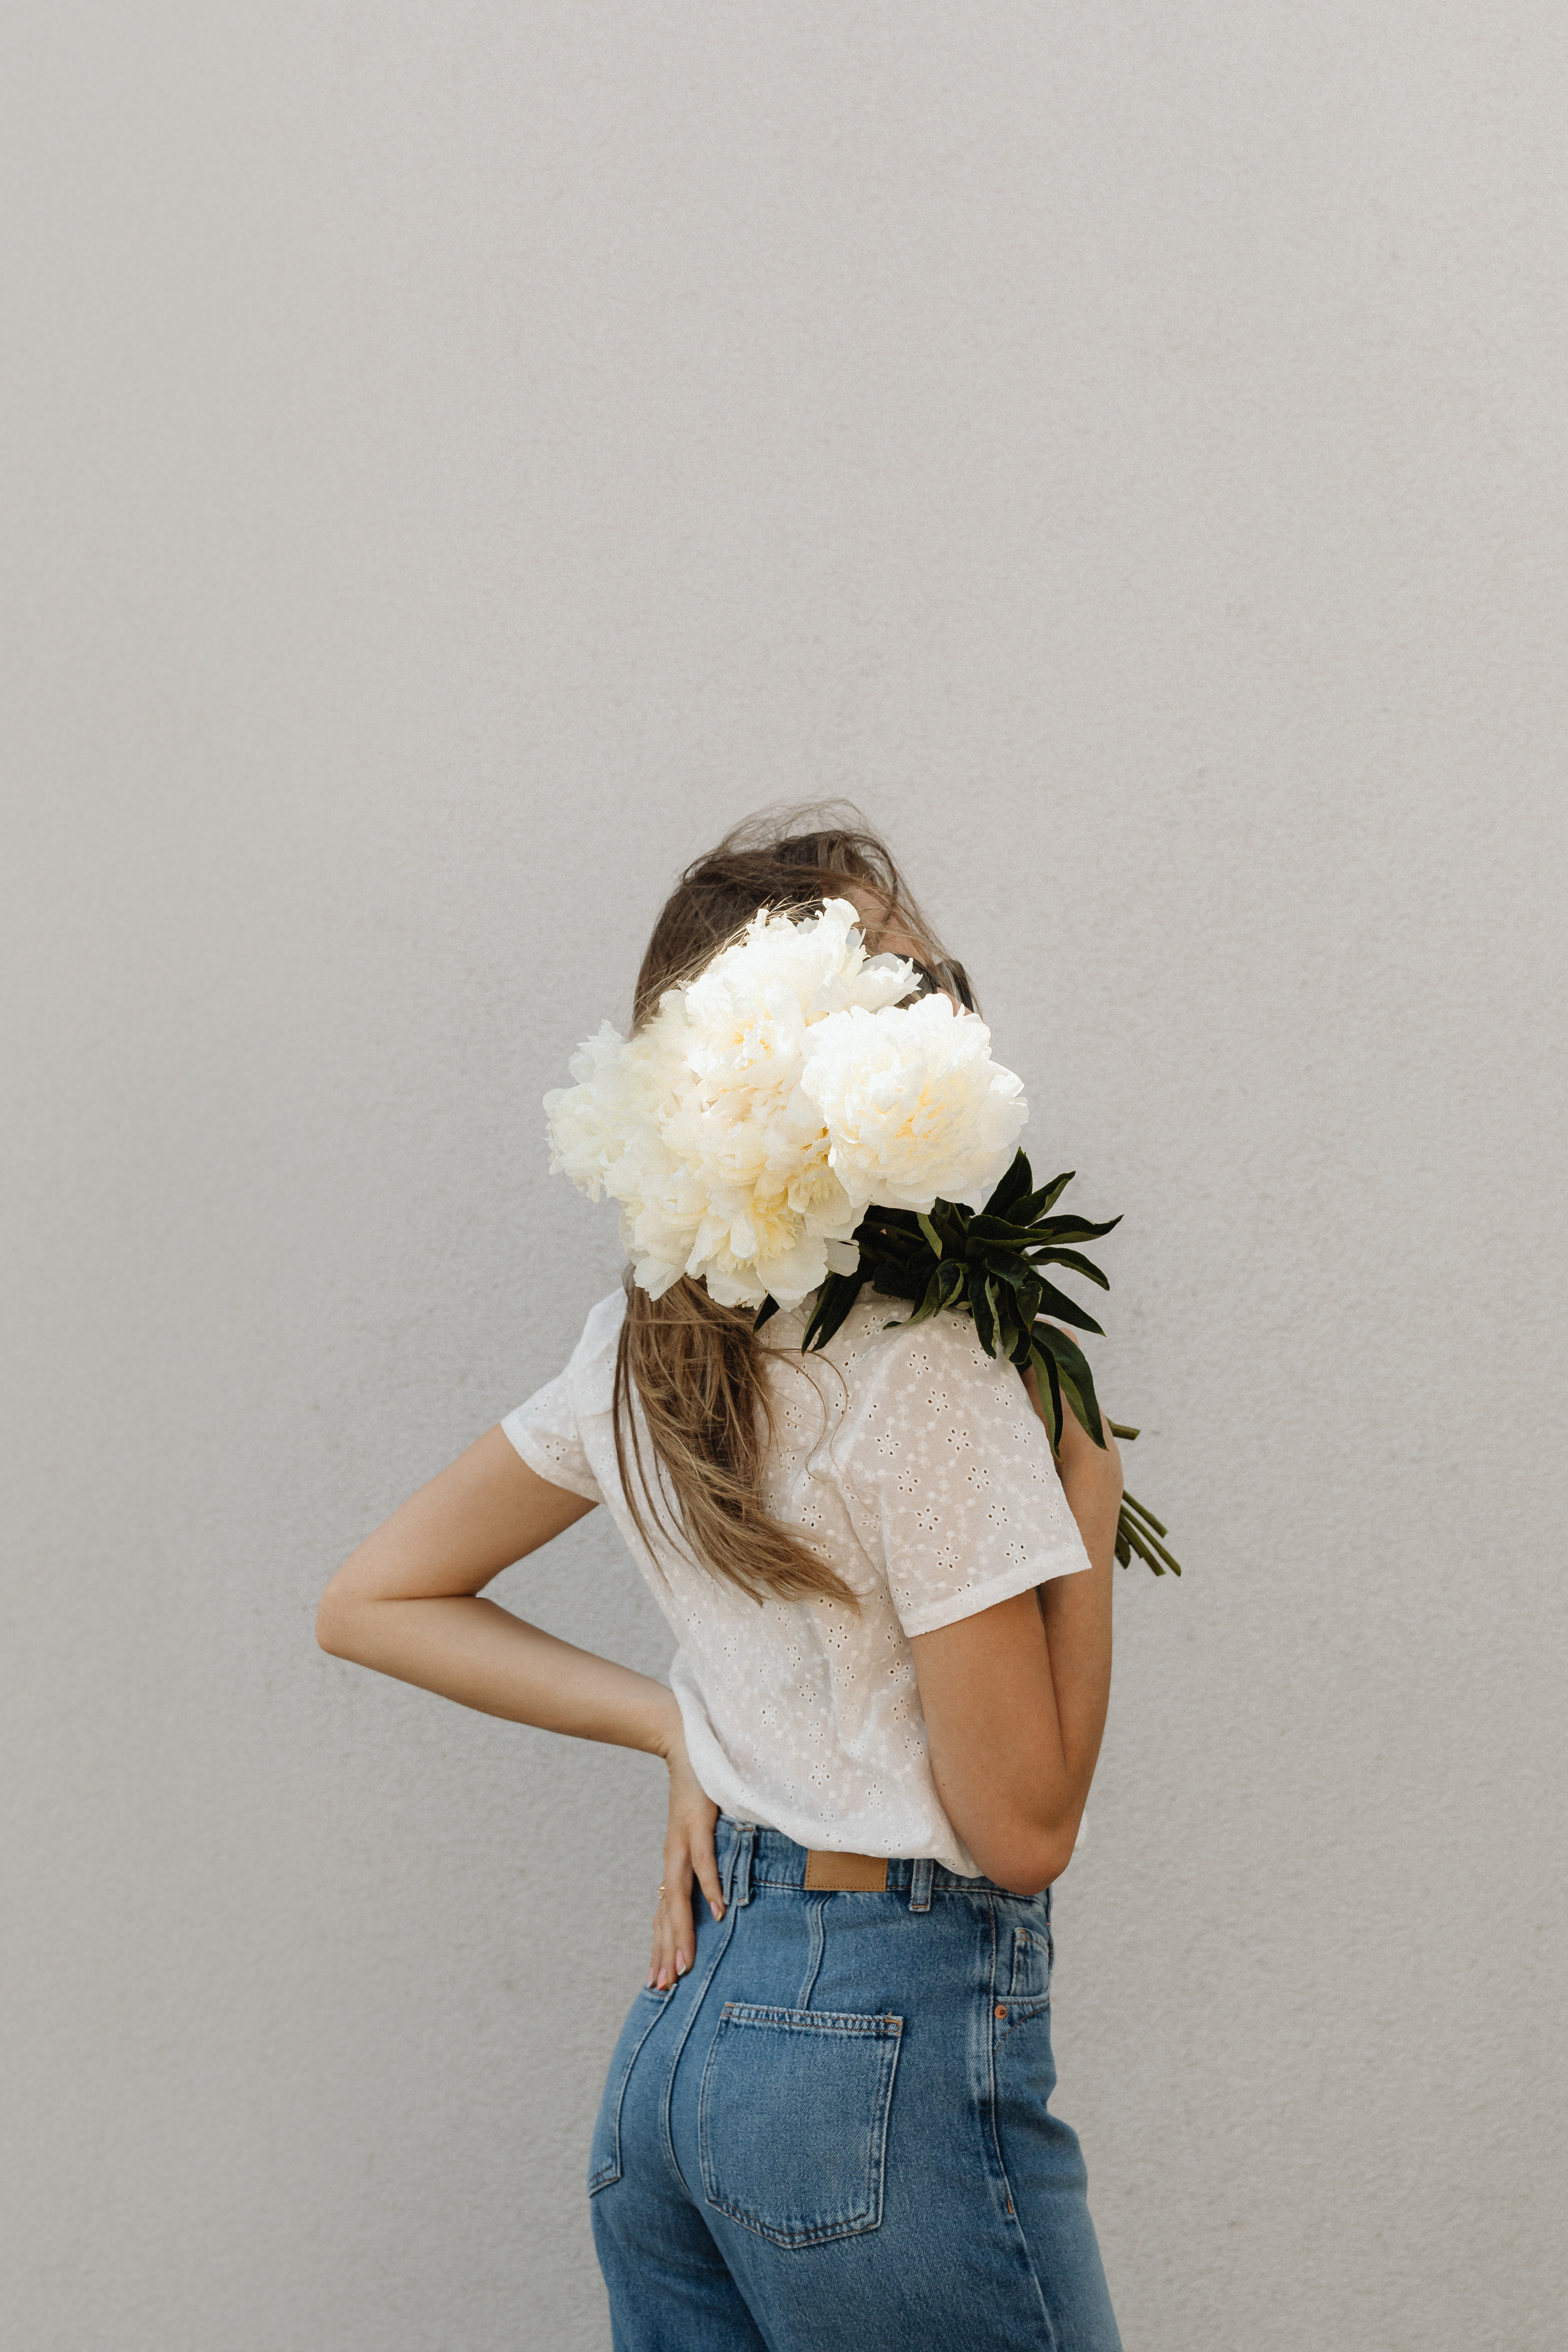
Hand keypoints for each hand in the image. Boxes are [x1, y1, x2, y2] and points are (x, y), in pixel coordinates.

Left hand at [647, 1728, 723, 1989]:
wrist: (686, 1743)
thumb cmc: (697, 1790)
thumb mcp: (700, 1831)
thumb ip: (705, 1859)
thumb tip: (715, 1889)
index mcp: (674, 1862)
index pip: (665, 1913)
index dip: (662, 1946)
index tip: (658, 1980)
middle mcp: (673, 1857)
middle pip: (667, 1913)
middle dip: (665, 1951)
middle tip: (662, 1987)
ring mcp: (683, 1841)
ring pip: (680, 1895)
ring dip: (681, 1930)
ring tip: (685, 1963)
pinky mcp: (697, 1823)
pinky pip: (704, 1861)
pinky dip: (711, 1886)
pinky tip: (719, 1911)